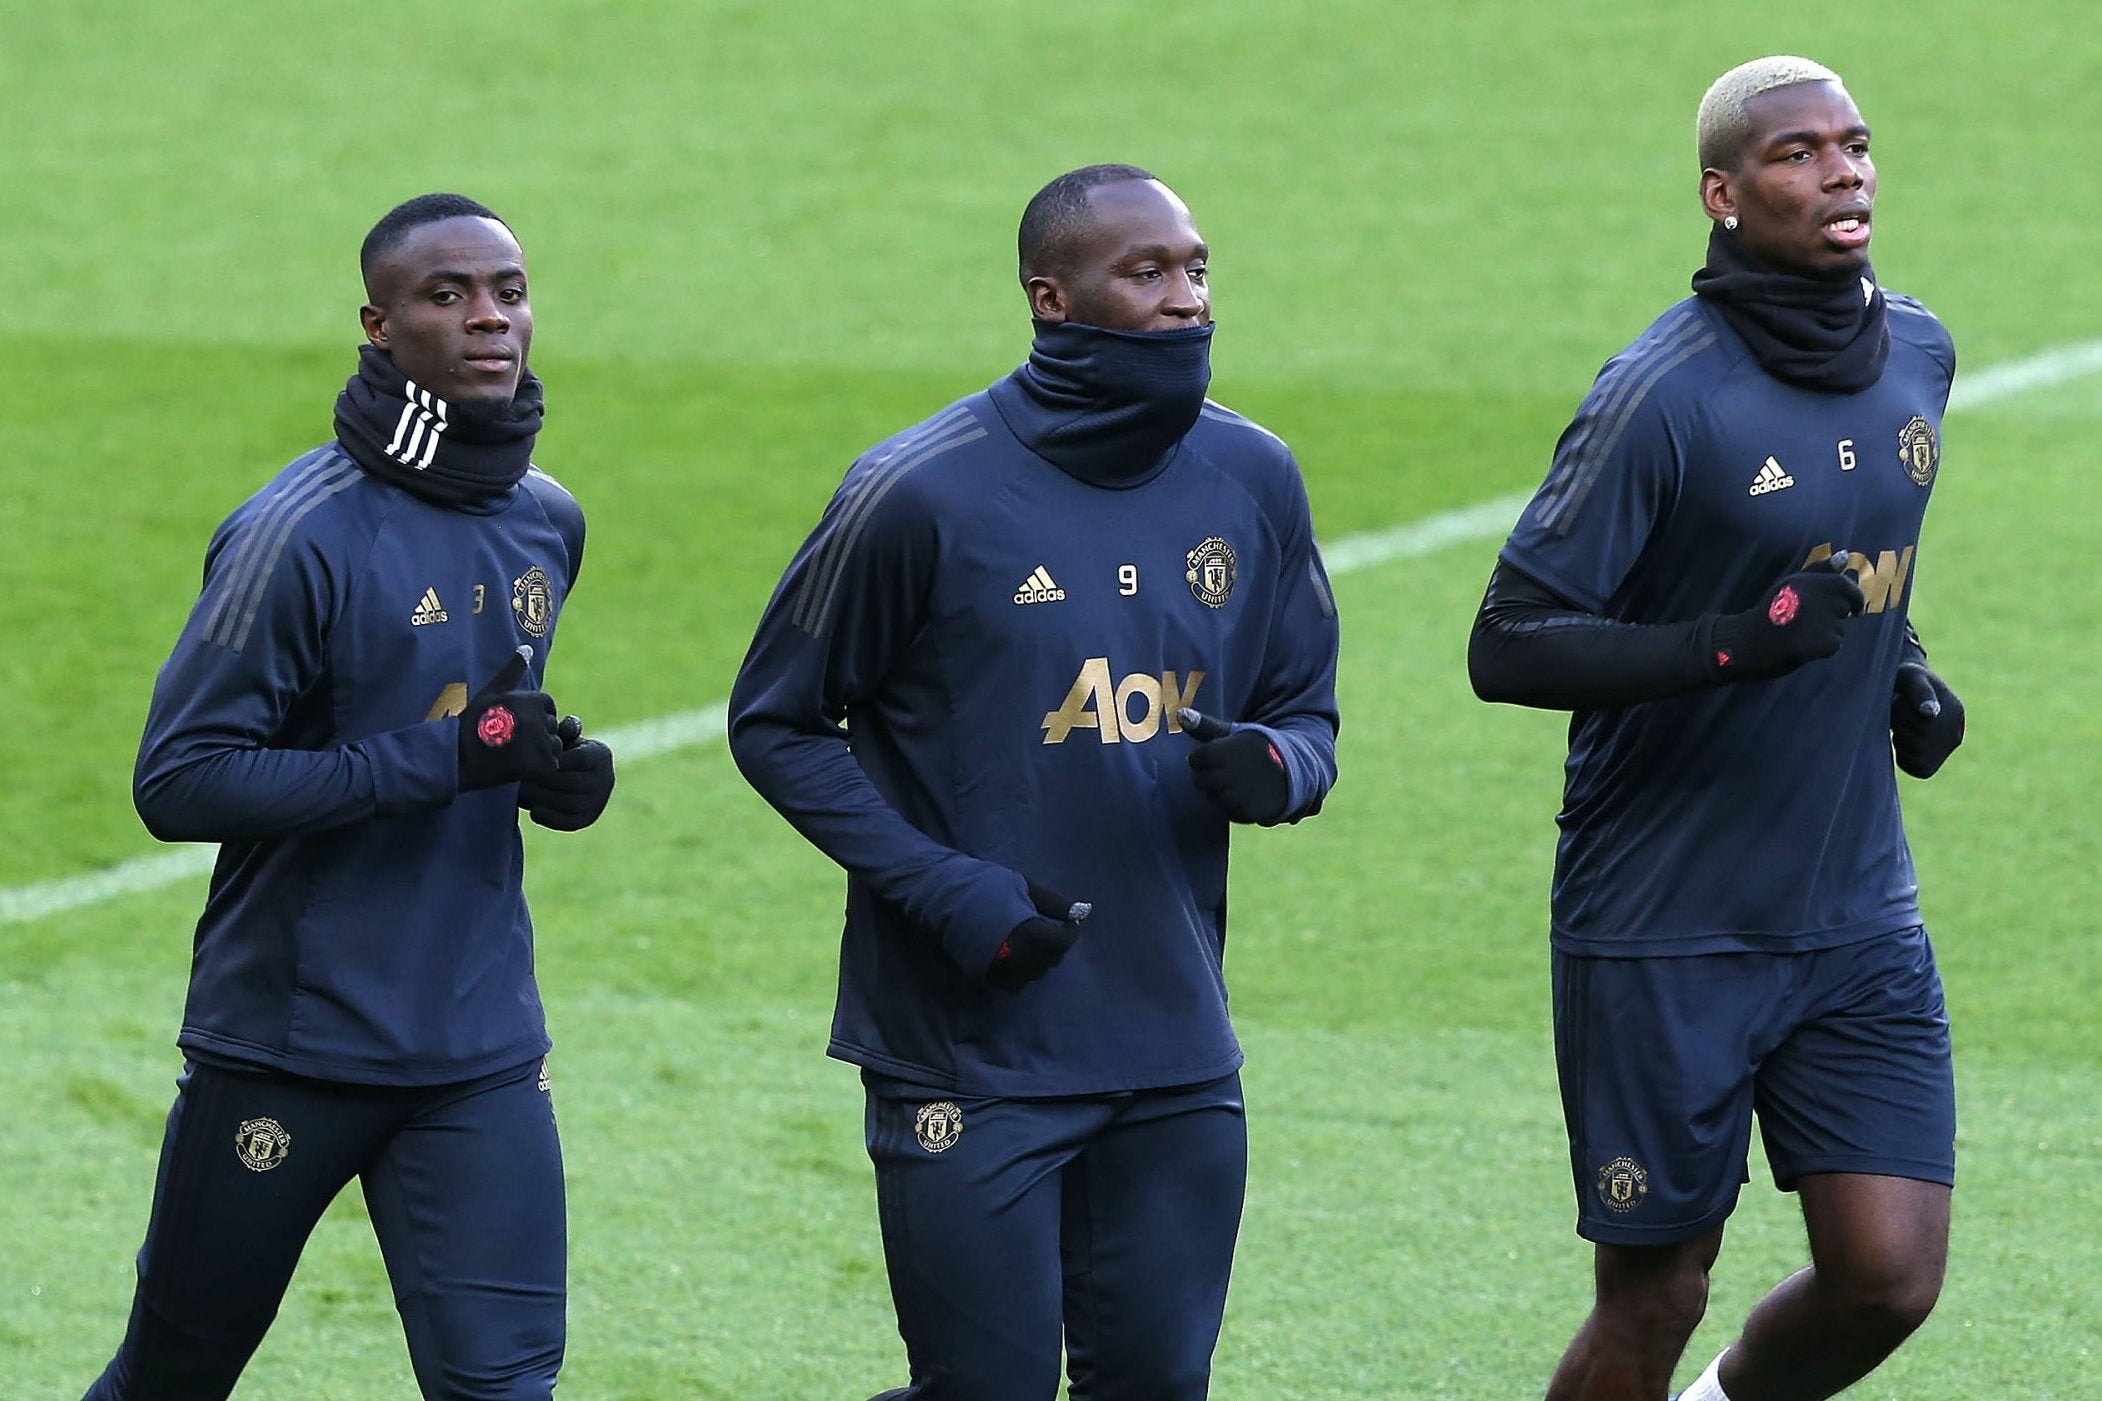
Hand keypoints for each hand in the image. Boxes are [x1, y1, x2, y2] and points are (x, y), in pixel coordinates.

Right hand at [457, 645, 560, 789]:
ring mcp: (540, 742)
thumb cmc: (473, 724)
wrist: (457, 758)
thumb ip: (513, 670)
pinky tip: (517, 766)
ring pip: (554, 747)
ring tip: (512, 753)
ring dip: (539, 753)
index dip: (533, 717)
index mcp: (530, 699)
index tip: (512, 724)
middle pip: (552, 727)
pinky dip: (538, 769)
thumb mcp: (492, 692)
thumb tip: (527, 646)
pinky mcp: (540, 764)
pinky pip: (551, 766)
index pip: (548, 707)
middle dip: (537, 736)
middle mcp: (537, 718)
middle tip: (510, 741)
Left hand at [518, 715, 616, 828]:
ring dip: (543, 799)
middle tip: (519, 779)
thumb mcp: (564, 737)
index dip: (555, 760)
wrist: (575, 774)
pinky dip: (551, 819)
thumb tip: (569, 724)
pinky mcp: (588, 818)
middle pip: (572, 783)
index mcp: (601, 756)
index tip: (530, 759)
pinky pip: (570, 822)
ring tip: (521, 794)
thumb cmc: (562, 751)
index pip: (580, 759)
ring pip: (570, 803)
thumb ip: (565, 730)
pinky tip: (534, 811)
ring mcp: (599, 801)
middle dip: (543, 781)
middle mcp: (606, 780)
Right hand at [987, 881, 1090, 991]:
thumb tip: (1082, 911)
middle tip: (1047, 928)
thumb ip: (1054, 903)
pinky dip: (1022, 971)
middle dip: (1054, 945)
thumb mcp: (1024, 886)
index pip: (1063, 943)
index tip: (1069, 923)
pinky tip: (1016, 955)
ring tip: (1030, 941)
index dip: (1070, 933)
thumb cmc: (986, 886)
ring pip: (1034, 974)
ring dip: (1039, 959)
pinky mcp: (987, 977)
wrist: (944, 897)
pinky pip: (1015, 984)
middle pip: (1050, 960)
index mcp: (1031, 933)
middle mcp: (1020, 957)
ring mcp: (1002, 970)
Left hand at [1178, 707, 1289, 823]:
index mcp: (1220, 752)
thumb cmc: (1258, 747)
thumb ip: (1205, 726)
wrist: (1293, 769)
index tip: (1220, 754)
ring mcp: (1235, 796)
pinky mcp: (1244, 813)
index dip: (1205, 757)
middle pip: (1199, 780)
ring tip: (1239, 781)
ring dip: (1220, 791)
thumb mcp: (1234, 731)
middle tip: (1229, 769)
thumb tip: (1180, 714)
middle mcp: (1226, 776)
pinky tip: (1246, 794)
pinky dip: (1233, 805)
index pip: (1194, 759)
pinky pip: (1227, 812)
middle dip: (1209, 775)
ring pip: (1212, 797)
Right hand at [1709, 554, 1863, 680]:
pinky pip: (1834, 645)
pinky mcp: (1818, 640)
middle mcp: (1811, 596)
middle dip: (1834, 618)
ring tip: (1800, 636)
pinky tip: (1802, 648)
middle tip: (1808, 625)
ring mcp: (1814, 619)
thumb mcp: (1789, 586)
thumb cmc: (1768, 616)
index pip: (1844, 584)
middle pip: (1844, 608)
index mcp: (1805, 581)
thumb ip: (1818, 571)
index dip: (1854, 598)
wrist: (1742, 645)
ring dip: (1826, 636)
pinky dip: (1822, 651)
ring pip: (1839, 629)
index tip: (1855, 611)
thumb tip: (1844, 555)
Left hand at [1891, 664, 1963, 777]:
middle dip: (1899, 724)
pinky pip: (1912, 767)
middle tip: (1896, 710)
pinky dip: (1901, 755)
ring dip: (1899, 738)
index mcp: (1955, 712)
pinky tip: (1902, 739)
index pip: (1924, 721)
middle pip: (1919, 740)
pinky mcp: (1929, 766)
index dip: (1900, 709)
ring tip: (1900, 723)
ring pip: (1915, 755)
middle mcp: (1955, 734)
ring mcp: (1944, 753)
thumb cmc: (1905, 682)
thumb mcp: (1910, 677)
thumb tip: (1930, 713)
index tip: (1898, 697)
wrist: (1904, 694)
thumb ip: (1920, 691)